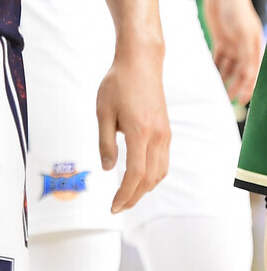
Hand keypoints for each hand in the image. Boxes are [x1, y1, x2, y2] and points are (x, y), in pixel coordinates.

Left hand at [96, 46, 169, 212]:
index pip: (136, 175)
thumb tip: (108, 168)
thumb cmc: (117, 84)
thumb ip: (106, 142)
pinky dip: (153, 176)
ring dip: (144, 189)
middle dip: (133, 197)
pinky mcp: (166, 130)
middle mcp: (157, 137)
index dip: (125, 194)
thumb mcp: (103, 111)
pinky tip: (140, 177)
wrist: (141, 63)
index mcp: (140, 133)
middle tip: (117, 207)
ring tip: (127, 196)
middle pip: (149, 179)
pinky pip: (163, 162)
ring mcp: (165, 134)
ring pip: (160, 173)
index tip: (114, 206)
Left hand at [203, 0, 262, 103]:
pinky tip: (209, 76)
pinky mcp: (220, 39)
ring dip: (224, 78)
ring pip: (229, 67)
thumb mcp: (243, 33)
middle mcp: (244, 48)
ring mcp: (232, 44)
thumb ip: (246, 55)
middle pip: (240, 72)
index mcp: (254, 47)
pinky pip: (218, 58)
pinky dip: (215, 67)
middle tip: (226, 100)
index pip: (252, 73)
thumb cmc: (237, 9)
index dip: (247, 88)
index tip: (240, 101)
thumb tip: (249, 76)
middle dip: (235, 86)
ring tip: (216, 91)